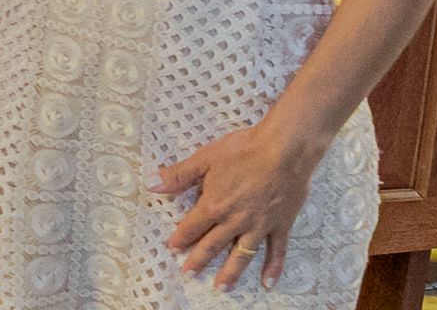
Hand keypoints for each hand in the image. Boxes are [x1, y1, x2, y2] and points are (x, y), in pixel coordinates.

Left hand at [151, 124, 322, 290]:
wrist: (284, 150)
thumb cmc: (243, 150)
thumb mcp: (205, 158)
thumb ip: (179, 175)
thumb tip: (152, 185)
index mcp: (214, 205)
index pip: (192, 227)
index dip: (180, 238)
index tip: (172, 249)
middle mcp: (234, 221)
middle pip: (213, 245)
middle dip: (198, 260)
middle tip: (188, 274)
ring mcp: (258, 226)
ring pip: (241, 255)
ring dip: (230, 272)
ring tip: (221, 287)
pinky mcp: (280, 225)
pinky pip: (276, 251)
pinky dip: (273, 268)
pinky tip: (267, 282)